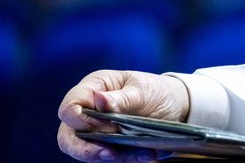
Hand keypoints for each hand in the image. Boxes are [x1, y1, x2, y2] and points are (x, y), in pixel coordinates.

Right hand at [57, 69, 189, 161]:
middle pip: (68, 137)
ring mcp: (97, 132)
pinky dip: (128, 159)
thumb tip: (99, 99)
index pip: (70, 108)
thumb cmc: (155, 90)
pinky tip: (147, 155)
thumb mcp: (142, 90)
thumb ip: (120, 98)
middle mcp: (88, 112)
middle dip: (86, 149)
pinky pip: (110, 158)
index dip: (80, 120)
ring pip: (87, 152)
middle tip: (110, 152)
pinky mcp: (109, 146)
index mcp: (92, 88)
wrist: (176, 105)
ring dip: (112, 156)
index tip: (106, 126)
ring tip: (141, 153)